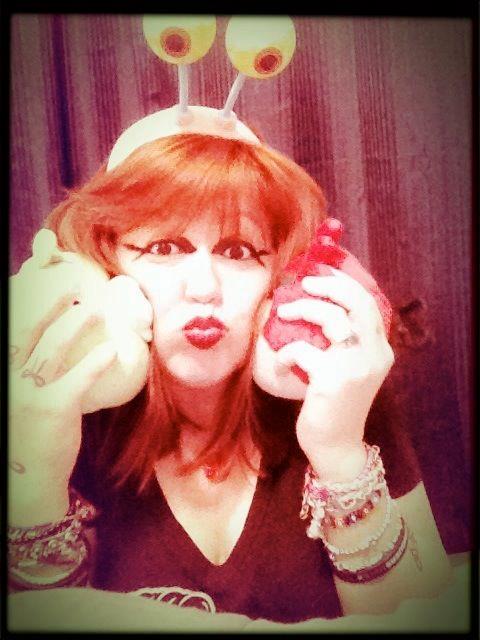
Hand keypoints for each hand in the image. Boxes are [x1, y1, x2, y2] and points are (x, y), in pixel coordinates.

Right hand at [9, 257, 117, 523]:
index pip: (10, 316)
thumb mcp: (23, 386)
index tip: (39, 262)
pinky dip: (95, 361)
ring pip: (52, 347)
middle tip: (73, 276)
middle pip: (26, 324)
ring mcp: (26, 392)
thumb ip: (32, 354)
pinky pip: (76, 379)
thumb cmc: (31, 424)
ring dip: (76, 322)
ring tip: (97, 308)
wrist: (28, 476)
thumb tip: (53, 318)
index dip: (23, 286)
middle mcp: (8, 374)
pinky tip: (113, 349)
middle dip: (48, 294)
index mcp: (3, 365)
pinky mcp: (52, 409)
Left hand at [275, 269, 393, 479]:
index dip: (344, 283)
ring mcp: (355, 366)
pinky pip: (301, 350)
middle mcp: (374, 354)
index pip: (368, 304)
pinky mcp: (333, 380)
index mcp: (379, 350)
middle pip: (356, 303)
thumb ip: (342, 342)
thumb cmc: (335, 404)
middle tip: (303, 284)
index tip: (322, 271)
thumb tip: (312, 305)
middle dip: (328, 286)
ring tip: (283, 314)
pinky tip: (278, 365)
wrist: (336, 446)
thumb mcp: (348, 369)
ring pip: (330, 319)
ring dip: (302, 310)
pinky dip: (284, 353)